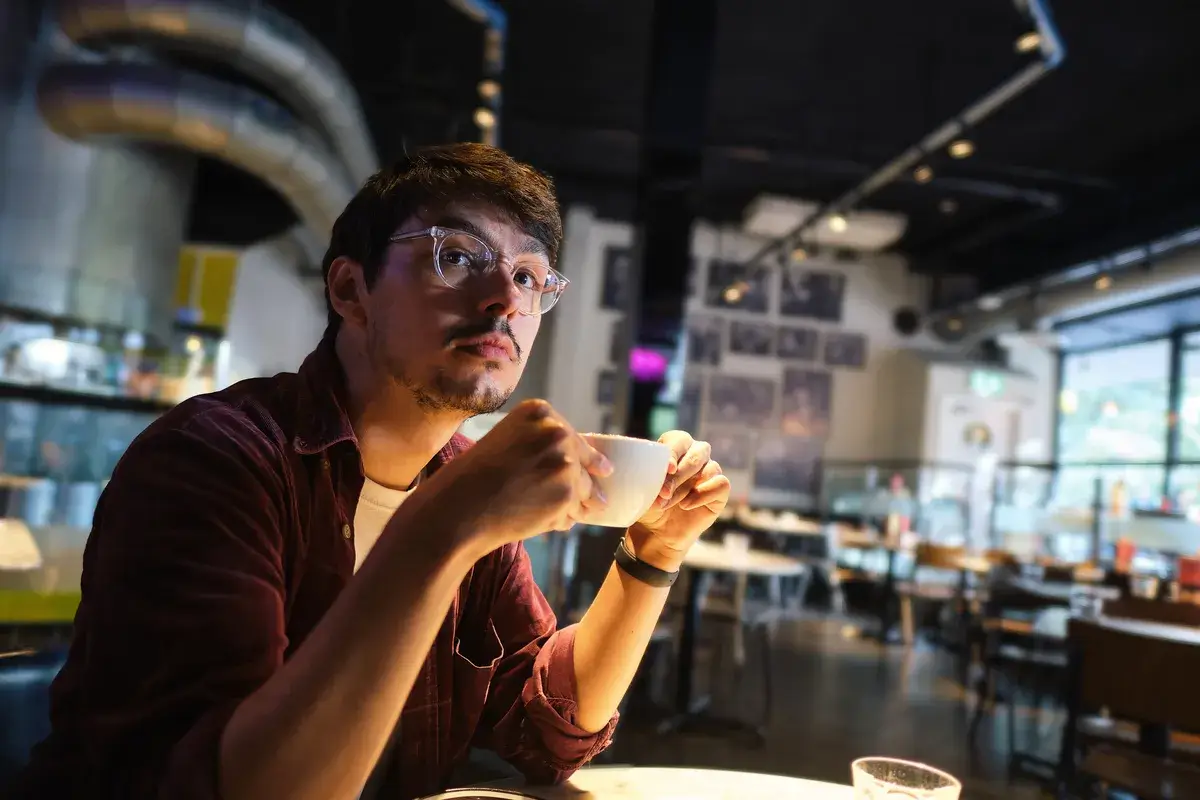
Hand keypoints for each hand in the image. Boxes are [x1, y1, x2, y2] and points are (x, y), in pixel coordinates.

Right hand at [435, 399, 612, 552]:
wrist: (460, 505)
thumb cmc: (475, 476)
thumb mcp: (508, 441)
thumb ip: (542, 445)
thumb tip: (594, 465)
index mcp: (540, 412)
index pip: (572, 437)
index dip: (585, 456)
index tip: (603, 469)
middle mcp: (556, 432)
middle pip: (583, 463)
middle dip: (585, 483)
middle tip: (598, 501)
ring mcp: (564, 463)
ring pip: (583, 490)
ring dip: (574, 505)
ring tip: (558, 516)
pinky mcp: (566, 495)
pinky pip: (574, 512)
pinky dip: (563, 521)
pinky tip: (549, 525)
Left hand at [626, 431, 729, 570]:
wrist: (655, 533)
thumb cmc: (647, 504)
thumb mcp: (642, 486)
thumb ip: (648, 471)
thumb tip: (662, 468)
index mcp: (675, 447)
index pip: (679, 440)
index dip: (674, 452)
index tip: (667, 469)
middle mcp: (695, 455)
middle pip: (697, 453)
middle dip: (679, 474)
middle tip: (664, 492)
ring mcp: (709, 472)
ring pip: (708, 469)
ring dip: (685, 487)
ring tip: (668, 503)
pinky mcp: (719, 491)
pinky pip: (721, 484)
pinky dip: (703, 494)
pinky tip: (686, 505)